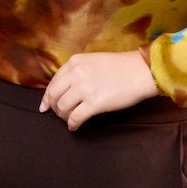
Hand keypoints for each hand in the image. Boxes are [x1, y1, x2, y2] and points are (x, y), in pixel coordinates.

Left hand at [39, 49, 160, 130]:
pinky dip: (72, 124)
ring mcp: (84, 88)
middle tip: (58, 114)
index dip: (47, 97)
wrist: (141, 71)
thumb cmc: (121, 67)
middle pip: (53, 95)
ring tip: (70, 119)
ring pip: (62, 108)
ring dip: (64, 116)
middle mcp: (76, 74)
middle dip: (53, 108)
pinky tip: (75, 126)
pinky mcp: (94, 103)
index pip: (53, 81)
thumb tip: (63, 90)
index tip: (45, 106)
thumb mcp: (93, 61)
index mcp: (74, 62)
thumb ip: (77, 72)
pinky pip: (75, 117)